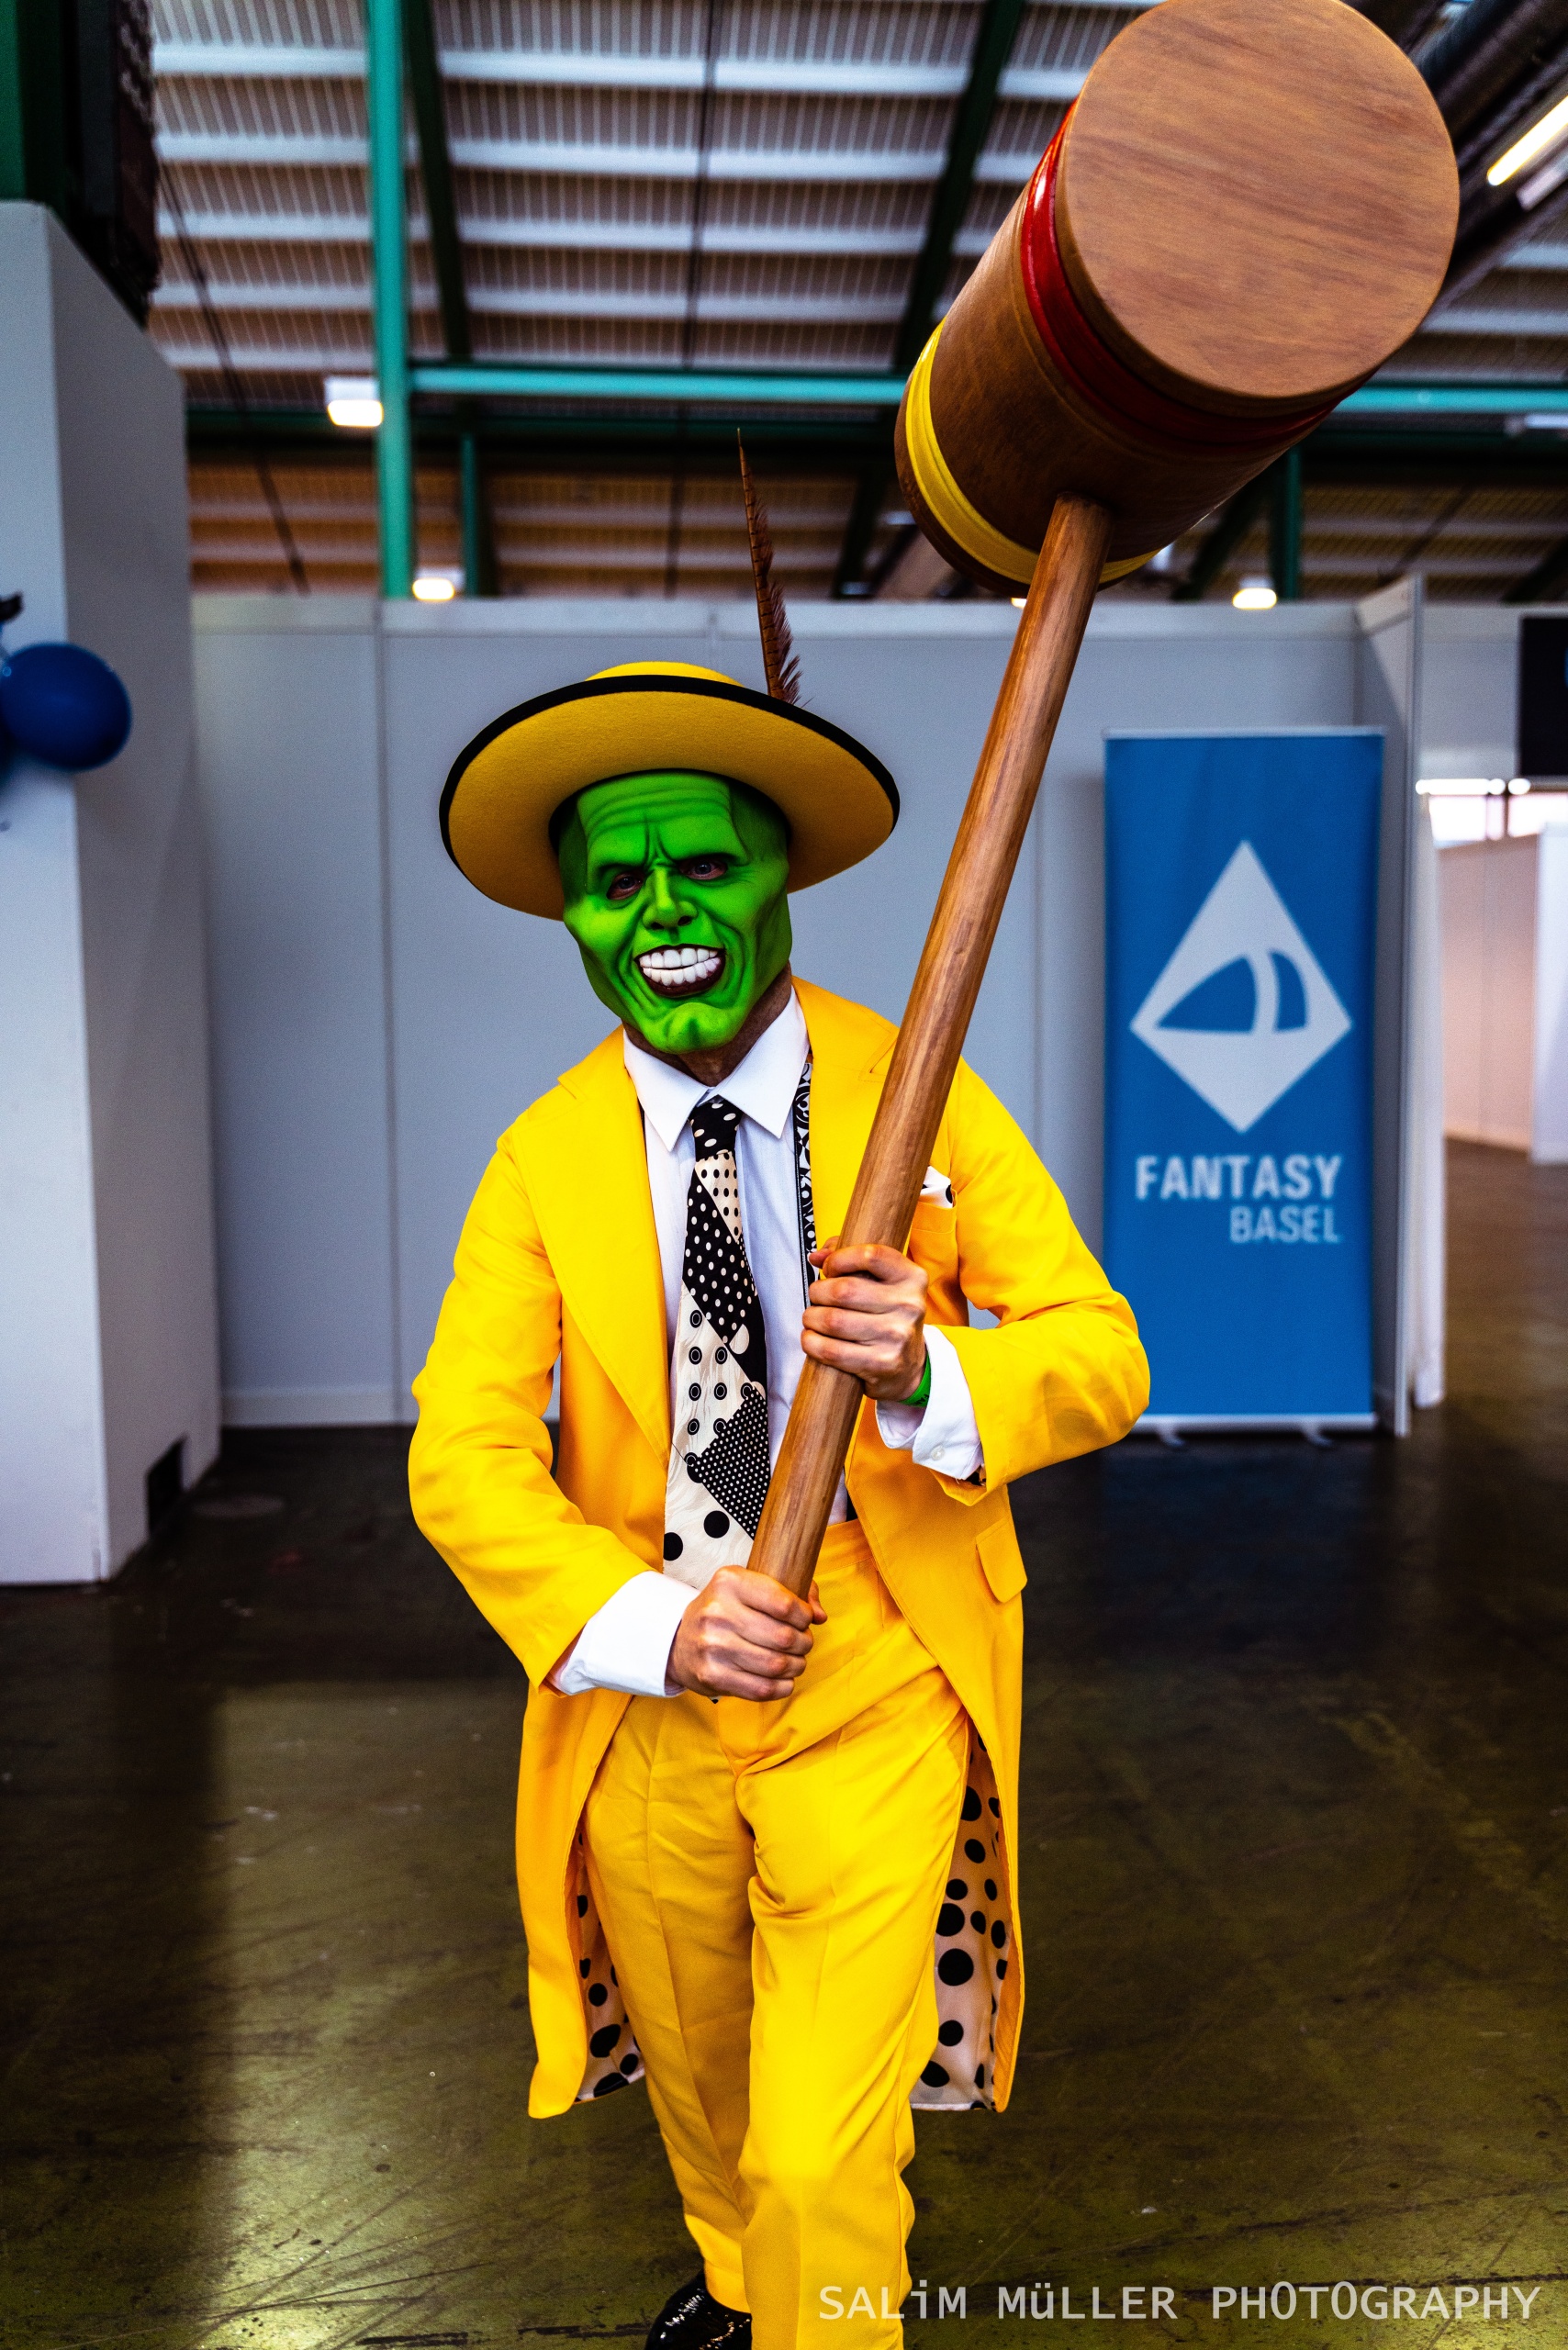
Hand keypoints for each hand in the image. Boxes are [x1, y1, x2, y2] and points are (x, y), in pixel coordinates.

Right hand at [668, 1568, 826, 1701]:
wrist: (678, 1640)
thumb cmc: (724, 1611)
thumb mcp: (748, 1587)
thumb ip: (791, 1592)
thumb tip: (820, 1615)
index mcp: (729, 1582)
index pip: (784, 1603)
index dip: (804, 1615)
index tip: (805, 1619)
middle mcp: (718, 1612)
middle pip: (784, 1637)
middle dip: (804, 1643)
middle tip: (803, 1643)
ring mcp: (713, 1647)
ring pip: (776, 1665)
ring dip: (796, 1666)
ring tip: (796, 1661)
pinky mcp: (712, 1676)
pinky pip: (762, 1689)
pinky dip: (783, 1686)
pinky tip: (784, 1679)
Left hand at [802, 1240, 928, 1401]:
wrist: (909, 1364)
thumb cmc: (886, 1313)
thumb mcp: (881, 1281)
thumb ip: (849, 1258)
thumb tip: (816, 1257)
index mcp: (912, 1277)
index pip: (870, 1256)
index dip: (839, 1259)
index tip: (829, 1268)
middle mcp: (909, 1305)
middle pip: (844, 1291)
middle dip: (818, 1292)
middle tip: (815, 1297)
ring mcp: (897, 1336)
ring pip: (833, 1321)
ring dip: (811, 1318)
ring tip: (812, 1318)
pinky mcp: (882, 1363)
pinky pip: (832, 1351)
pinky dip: (812, 1342)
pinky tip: (812, 1338)